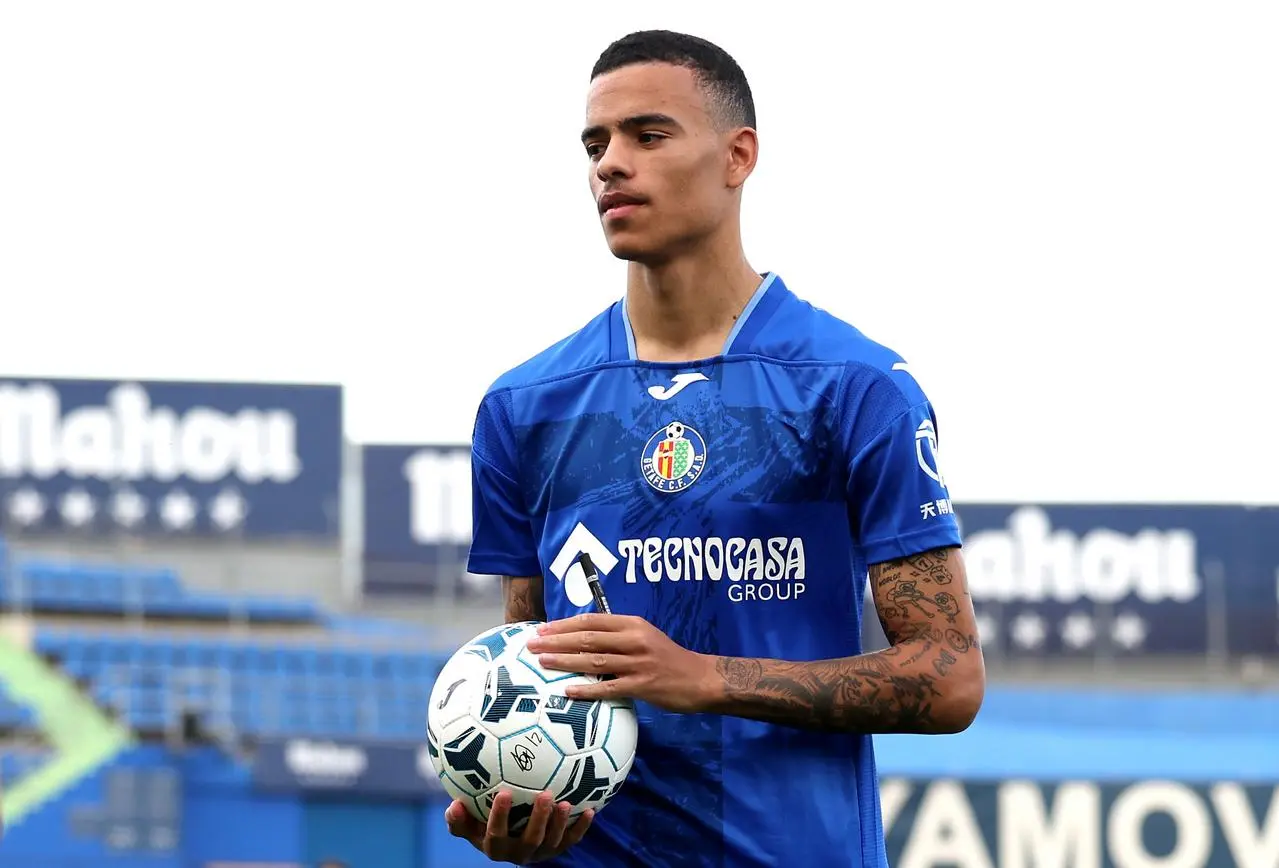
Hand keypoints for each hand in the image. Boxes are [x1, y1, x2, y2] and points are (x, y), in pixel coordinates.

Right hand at [445, 789, 592, 863]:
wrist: (508, 838)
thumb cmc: (482, 823)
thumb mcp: (468, 824)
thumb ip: (459, 818)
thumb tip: (453, 805)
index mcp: (495, 847)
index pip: (495, 835)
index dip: (499, 817)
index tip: (503, 792)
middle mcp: (518, 854)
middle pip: (530, 841)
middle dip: (539, 820)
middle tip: (545, 794)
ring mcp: (539, 853)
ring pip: (552, 843)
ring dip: (560, 823)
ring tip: (566, 803)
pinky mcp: (556, 849)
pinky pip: (570, 841)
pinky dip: (580, 828)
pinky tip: (590, 810)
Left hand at [526, 613, 713, 712]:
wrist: (701, 678)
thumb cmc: (668, 658)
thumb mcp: (645, 637)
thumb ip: (618, 636)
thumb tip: (582, 637)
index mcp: (633, 624)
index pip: (592, 620)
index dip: (565, 624)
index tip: (542, 628)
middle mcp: (634, 640)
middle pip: (588, 637)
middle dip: (556, 640)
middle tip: (532, 644)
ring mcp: (638, 663)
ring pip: (594, 660)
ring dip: (565, 661)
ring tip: (542, 662)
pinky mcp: (643, 686)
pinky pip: (609, 688)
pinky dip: (587, 689)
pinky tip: (569, 691)